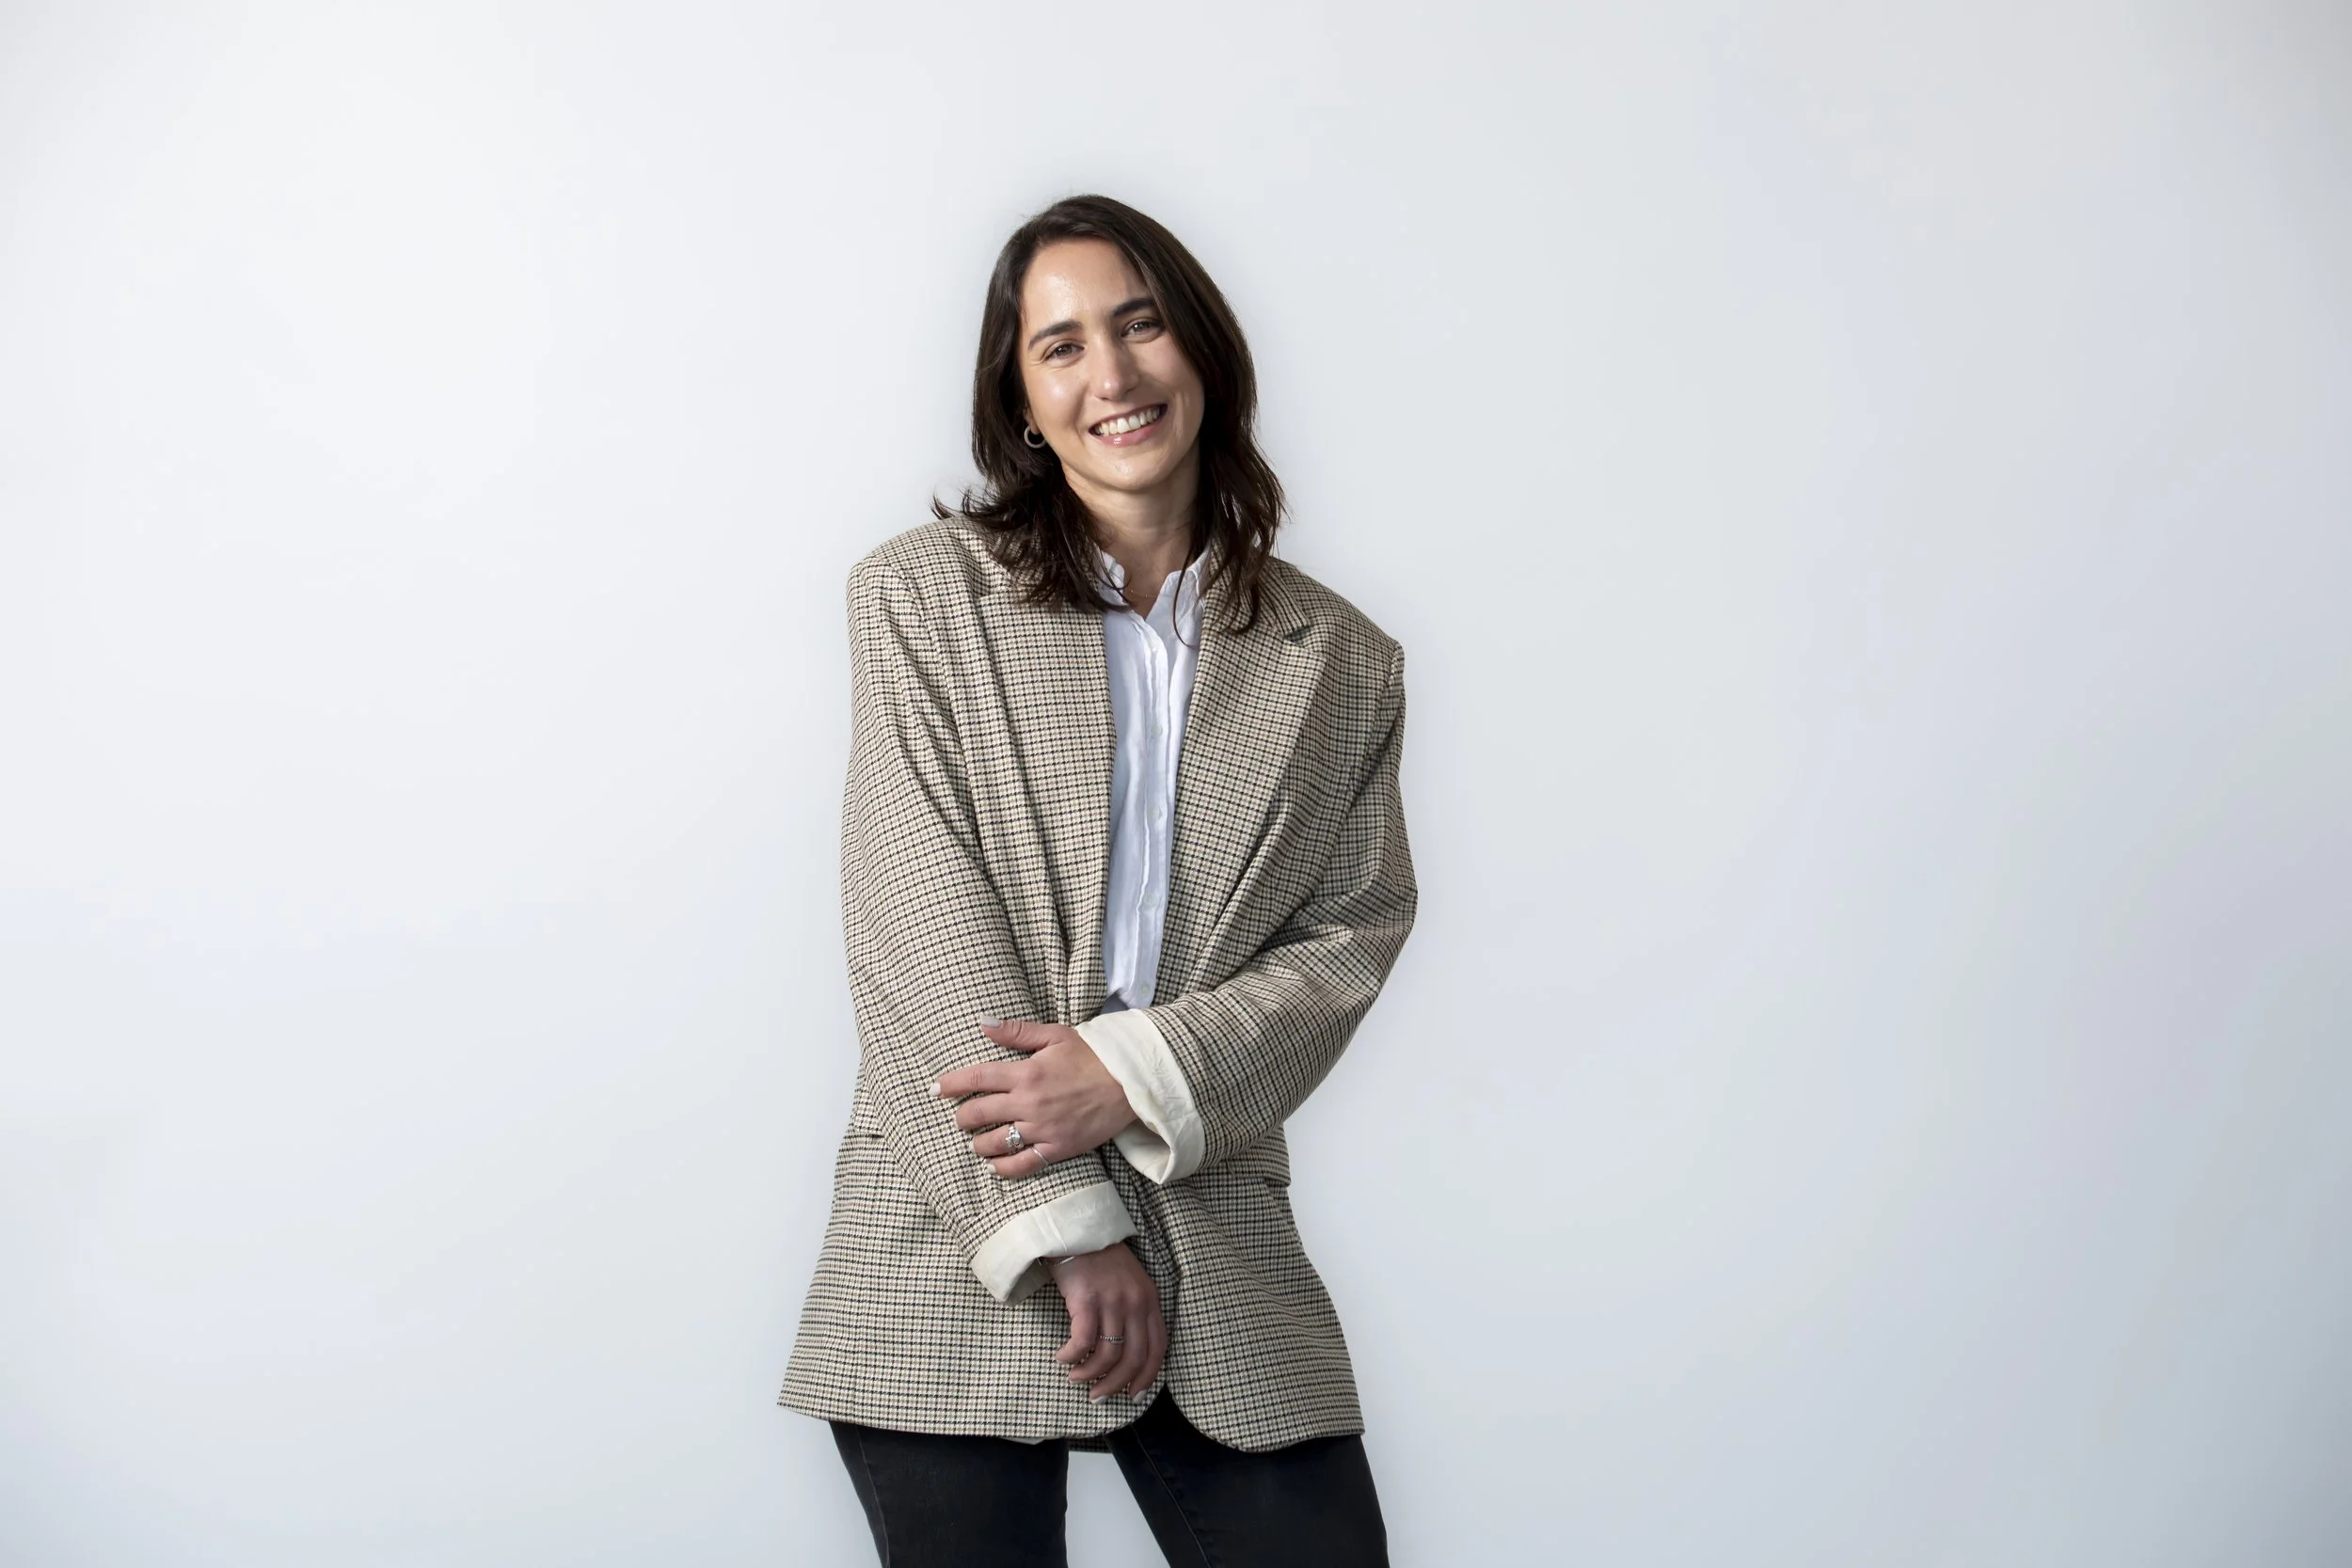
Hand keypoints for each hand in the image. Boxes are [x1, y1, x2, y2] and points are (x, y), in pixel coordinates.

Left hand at [936, 1018, 1137, 1177]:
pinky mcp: (1057, 1149)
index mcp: (1026, 1072)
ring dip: (977, 1143)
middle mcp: (1029, 1103)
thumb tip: (982, 1024)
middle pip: (978, 1114)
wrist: (1129, 1084)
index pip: (976, 1078)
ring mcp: (1042, 1129)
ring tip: (976, 1140)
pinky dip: (1002, 1168)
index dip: (951, 1084)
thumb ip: (1016, 1031)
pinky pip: (1021, 1165)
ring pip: (994, 1143)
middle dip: (962, 1116)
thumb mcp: (1055, 1035)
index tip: (935, 1089)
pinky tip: (994, 1165)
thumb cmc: (1092, 1056)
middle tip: (961, 1117)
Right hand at [1047, 1243, 1165, 1400]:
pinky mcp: (1086, 1299)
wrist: (1076, 1230)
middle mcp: (1135, 1302)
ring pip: (1107, 1354)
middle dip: (1116, 1384)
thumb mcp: (1130, 1282)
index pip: (1157, 1348)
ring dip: (1091, 1374)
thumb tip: (1124, 1353)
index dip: (1147, 1376)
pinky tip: (1063, 1357)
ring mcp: (1112, 1300)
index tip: (1135, 1395)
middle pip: (1133, 1358)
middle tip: (1099, 1397)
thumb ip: (1134, 1312)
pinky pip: (1082, 1341)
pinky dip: (1072, 1356)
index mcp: (1150, 1299)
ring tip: (1077, 1378)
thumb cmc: (1100, 1259)